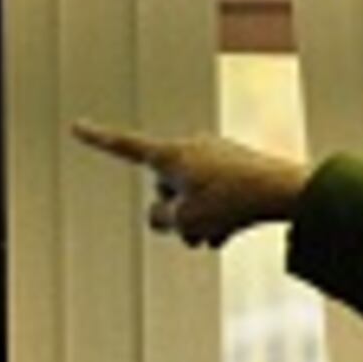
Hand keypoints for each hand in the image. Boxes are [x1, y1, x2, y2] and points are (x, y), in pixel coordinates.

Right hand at [69, 121, 310, 248]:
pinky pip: (211, 196)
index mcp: (170, 154)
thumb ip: (160, 219)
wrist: (287, 192)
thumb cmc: (231, 203)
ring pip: (189, 197)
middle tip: (197, 231)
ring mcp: (213, 155)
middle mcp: (189, 147)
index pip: (124, 148)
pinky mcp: (234, 167)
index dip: (97, 140)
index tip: (76, 126)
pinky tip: (229, 232)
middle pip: (162, 189)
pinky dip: (214, 216)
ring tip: (217, 235)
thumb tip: (165, 214)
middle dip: (173, 214)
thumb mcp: (183, 221)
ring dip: (196, 221)